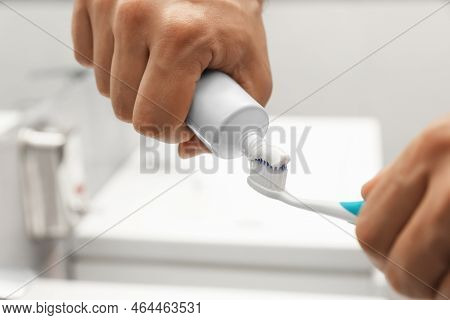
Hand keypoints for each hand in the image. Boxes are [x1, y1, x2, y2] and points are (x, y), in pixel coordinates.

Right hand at [72, 0, 271, 157]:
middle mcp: (137, 16)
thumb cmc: (231, 15)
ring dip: (131, 88)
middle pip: (123, 107)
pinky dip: (110, 63)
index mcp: (180, 37)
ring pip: (104, 86)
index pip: (151, 118)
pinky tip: (136, 51)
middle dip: (151, 111)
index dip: (168, 131)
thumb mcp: (252, 69)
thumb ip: (233, 119)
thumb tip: (189, 148)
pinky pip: (86, 57)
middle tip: (175, 92)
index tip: (182, 123)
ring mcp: (110, 4)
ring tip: (159, 67)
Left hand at [357, 115, 449, 298]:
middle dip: (401, 274)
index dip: (373, 248)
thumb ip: (401, 175)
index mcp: (429, 152)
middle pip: (391, 260)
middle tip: (416, 270)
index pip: (369, 224)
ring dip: (431, 287)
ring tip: (444, 268)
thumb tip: (363, 198)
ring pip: (423, 283)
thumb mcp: (444, 145)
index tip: (381, 255)